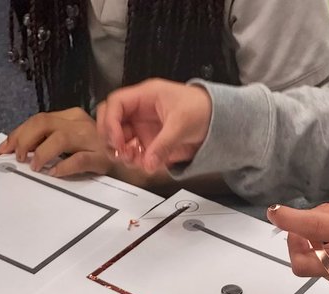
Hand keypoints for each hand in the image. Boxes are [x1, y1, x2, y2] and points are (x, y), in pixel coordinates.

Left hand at [0, 108, 112, 177]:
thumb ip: (50, 142)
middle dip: (25, 139)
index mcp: (70, 117)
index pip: (38, 119)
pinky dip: (64, 166)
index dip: (18, 133)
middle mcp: (79, 123)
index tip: (4, 149)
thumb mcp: (71, 143)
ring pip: (60, 138)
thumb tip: (20, 151)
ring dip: (42, 152)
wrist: (131, 163)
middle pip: (44, 123)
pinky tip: (54, 173)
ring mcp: (92, 139)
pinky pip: (80, 159)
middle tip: (17, 158)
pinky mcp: (102, 158)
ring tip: (34, 166)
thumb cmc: (97, 155)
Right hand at [97, 79, 212, 174]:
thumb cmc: (202, 109)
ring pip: (119, 139)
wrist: (217, 121)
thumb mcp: (182, 124)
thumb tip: (148, 163)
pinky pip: (133, 152)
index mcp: (145, 96)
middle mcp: (140, 111)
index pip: (115, 104)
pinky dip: (134, 160)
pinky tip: (144, 162)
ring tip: (134, 159)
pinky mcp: (149, 142)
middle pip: (110, 120)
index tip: (118, 142)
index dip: (111, 122)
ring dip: (121, 152)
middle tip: (120, 152)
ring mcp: (143, 127)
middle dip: (110, 138)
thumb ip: (163, 145)